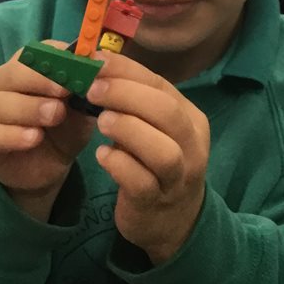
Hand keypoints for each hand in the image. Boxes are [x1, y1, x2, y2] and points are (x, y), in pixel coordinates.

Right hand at [0, 41, 96, 218]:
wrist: (47, 170)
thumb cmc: (62, 131)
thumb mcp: (80, 112)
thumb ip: (86, 93)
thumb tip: (100, 72)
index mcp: (25, 67)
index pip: (35, 52)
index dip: (57, 57)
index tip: (79, 65)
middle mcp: (0, 82)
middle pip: (14, 72)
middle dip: (41, 79)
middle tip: (65, 90)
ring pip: (0, 102)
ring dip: (29, 107)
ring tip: (54, 115)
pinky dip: (13, 134)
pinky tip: (33, 138)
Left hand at [85, 52, 208, 264]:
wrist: (174, 223)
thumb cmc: (156, 165)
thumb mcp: (156, 130)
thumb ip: (135, 103)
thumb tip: (97, 67)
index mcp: (190, 119)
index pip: (161, 86)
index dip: (127, 71)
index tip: (95, 60)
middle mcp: (191, 146)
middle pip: (166, 112)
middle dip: (126, 95)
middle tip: (92, 89)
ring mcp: (177, 177)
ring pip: (162, 150)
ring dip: (128, 129)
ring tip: (101, 121)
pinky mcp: (156, 202)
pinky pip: (142, 182)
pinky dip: (120, 165)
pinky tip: (102, 155)